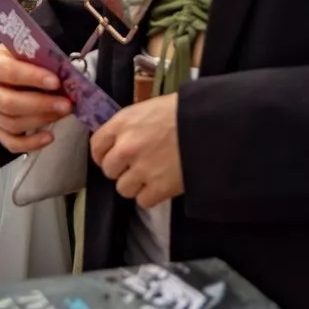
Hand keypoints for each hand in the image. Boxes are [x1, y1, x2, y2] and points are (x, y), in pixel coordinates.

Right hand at [0, 44, 70, 153]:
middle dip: (41, 104)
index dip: (33, 77)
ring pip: (12, 123)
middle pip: (8, 103)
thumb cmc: (23, 60)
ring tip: (63, 113)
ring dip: (41, 120)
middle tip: (65, 104)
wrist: (13, 71)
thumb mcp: (28, 50)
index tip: (56, 82)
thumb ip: (41, 59)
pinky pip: (11, 142)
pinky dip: (31, 143)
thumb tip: (64, 73)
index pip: (8, 72)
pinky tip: (49, 137)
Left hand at [91, 94, 184, 208]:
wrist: (211, 125)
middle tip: (136, 165)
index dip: (102, 154)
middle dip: (121, 169)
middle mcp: (126, 148)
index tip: (108, 157)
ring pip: (123, 188)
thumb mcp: (151, 107)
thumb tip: (123, 137)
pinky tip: (161, 184)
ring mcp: (141, 169)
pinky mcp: (159, 188)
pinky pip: (143, 201)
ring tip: (151, 176)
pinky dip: (151, 196)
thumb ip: (131, 125)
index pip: (96, 145)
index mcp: (122, 124)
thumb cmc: (185, 111)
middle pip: (109, 170)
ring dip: (135, 185)